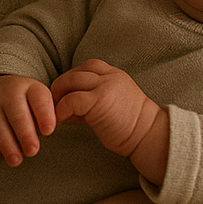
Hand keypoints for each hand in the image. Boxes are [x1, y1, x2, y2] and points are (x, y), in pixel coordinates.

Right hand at [0, 74, 55, 166]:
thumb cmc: (27, 103)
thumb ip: (49, 114)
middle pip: (16, 112)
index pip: (38, 98)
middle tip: (33, 151)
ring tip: (16, 160)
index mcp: (30, 88)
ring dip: (6, 144)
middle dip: (25, 133)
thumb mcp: (39, 100)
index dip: (44, 114)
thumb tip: (54, 133)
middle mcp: (9, 92)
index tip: (49, 131)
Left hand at [51, 59, 168, 182]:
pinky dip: (61, 109)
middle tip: (54, 104)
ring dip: (58, 96)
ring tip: (54, 112)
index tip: (65, 95)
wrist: (148, 137)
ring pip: (71, 81)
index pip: (86, 67)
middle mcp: (110, 76)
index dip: (72, 79)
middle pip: (75, 72)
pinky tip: (61, 120)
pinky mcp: (100, 100)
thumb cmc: (129, 127)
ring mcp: (105, 86)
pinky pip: (72, 99)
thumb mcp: (110, 105)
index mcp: (114, 74)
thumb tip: (63, 107)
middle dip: (61, 86)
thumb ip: (90, 100)